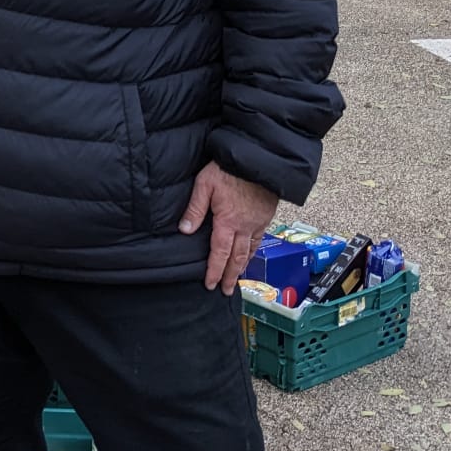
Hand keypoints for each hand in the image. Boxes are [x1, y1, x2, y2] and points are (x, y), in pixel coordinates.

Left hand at [179, 162, 279, 294]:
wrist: (258, 159)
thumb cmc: (228, 169)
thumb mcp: (205, 184)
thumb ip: (195, 208)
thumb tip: (184, 230)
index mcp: (227, 222)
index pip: (219, 253)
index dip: (214, 271)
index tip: (210, 284)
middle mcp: (244, 227)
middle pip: (237, 258)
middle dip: (230, 276)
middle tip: (226, 290)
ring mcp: (257, 222)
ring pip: (250, 250)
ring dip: (242, 266)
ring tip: (237, 278)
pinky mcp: (266, 216)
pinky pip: (259, 239)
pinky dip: (254, 251)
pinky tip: (250, 254)